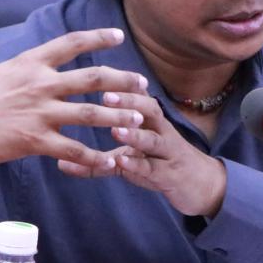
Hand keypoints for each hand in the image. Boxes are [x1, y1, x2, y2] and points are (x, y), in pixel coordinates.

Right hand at [0, 28, 147, 173]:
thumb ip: (23, 70)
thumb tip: (35, 66)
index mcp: (30, 63)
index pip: (71, 43)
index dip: (97, 38)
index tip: (118, 35)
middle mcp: (39, 84)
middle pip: (92, 78)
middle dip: (121, 80)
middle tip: (142, 84)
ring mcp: (40, 113)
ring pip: (91, 113)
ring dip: (118, 117)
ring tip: (138, 120)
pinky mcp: (35, 141)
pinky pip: (74, 149)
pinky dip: (96, 157)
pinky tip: (111, 161)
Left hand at [59, 91, 226, 217]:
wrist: (201, 186)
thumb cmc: (160, 165)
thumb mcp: (132, 159)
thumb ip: (100, 160)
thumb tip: (61, 163)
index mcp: (152, 122)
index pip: (138, 97)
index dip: (120, 86)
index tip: (97, 75)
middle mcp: (162, 133)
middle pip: (149, 110)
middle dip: (129, 102)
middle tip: (104, 96)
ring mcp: (168, 154)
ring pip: (153, 139)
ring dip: (134, 133)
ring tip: (114, 129)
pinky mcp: (170, 175)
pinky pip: (153, 168)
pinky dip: (138, 164)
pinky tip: (122, 161)